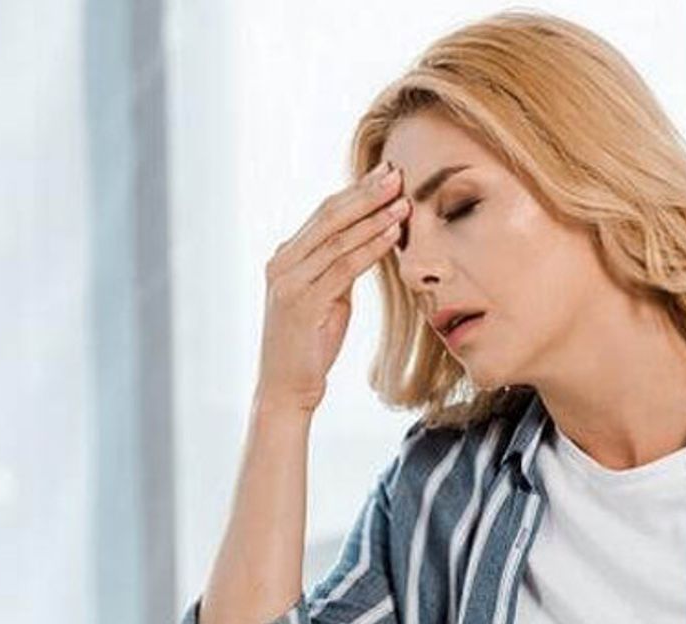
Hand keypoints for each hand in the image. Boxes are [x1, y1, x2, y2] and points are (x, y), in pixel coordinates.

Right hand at [254, 160, 409, 412]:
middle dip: (366, 193)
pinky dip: (370, 248)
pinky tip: (392, 234)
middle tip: (397, 172)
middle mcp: (282, 263)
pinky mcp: (302, 303)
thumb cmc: (309, 344)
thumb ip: (339, 267)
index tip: (385, 173)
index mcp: (285, 257)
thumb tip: (369, 239)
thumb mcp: (326, 297)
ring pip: (338, 239)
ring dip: (374, 217)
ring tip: (404, 200)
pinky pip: (343, 268)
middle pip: (329, 217)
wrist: (286, 388)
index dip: (356, 191)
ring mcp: (289, 282)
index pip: (324, 213)